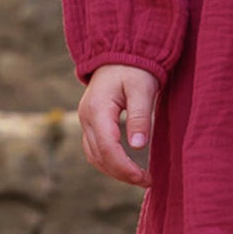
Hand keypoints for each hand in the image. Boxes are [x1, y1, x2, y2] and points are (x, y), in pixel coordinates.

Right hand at [78, 63, 159, 186]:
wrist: (120, 53)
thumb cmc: (135, 68)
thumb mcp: (142, 89)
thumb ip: (139, 117)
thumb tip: (138, 146)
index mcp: (97, 109)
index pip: (107, 148)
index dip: (125, 168)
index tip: (145, 177)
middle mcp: (86, 117)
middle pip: (98, 156)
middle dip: (121, 173)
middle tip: (147, 181)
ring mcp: (85, 120)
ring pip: (94, 156)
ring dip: (114, 170)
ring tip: (139, 177)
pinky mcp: (90, 122)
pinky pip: (94, 149)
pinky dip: (108, 162)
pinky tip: (127, 166)